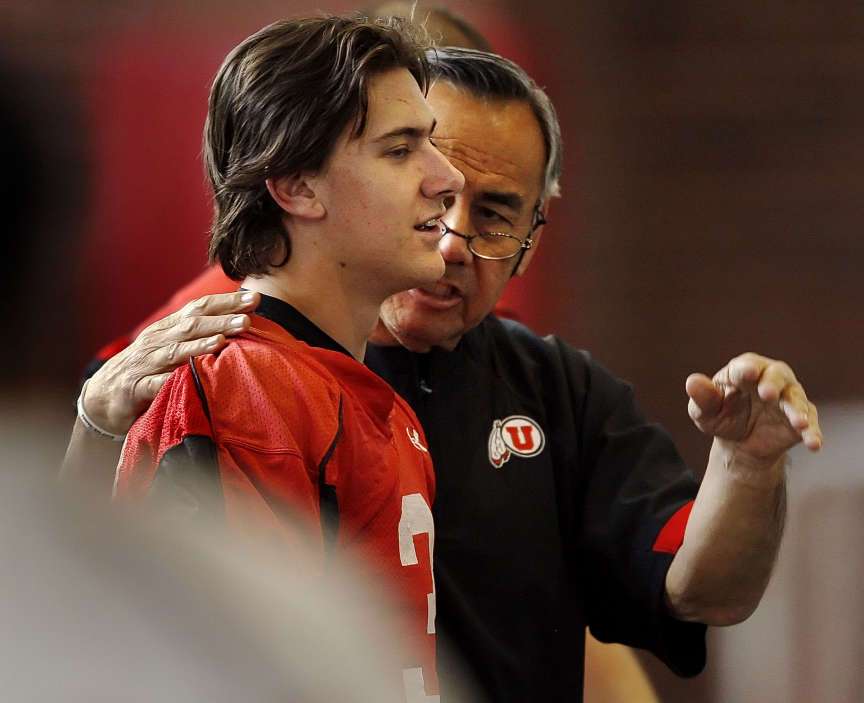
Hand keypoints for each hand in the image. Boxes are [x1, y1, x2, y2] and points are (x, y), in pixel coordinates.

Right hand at [82, 291, 259, 434]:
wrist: (103, 396)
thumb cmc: (148, 369)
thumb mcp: (173, 347)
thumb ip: (199, 335)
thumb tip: (240, 321)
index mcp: (170, 328)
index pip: (201, 309)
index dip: (227, 302)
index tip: (255, 299)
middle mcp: (158, 340)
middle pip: (192, 325)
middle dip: (221, 320)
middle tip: (247, 318)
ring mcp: (146, 363)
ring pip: (175, 350)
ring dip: (200, 345)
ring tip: (223, 341)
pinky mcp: (136, 388)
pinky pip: (154, 383)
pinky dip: (170, 378)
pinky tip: (186, 375)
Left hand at [686, 353, 822, 467]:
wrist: (739, 443)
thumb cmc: (721, 416)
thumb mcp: (705, 411)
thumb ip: (702, 397)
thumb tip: (692, 382)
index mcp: (743, 371)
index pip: (746, 366)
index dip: (746, 369)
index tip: (746, 373)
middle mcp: (770, 379)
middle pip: (777, 374)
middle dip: (773, 383)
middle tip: (767, 394)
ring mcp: (788, 398)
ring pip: (796, 399)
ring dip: (797, 410)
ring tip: (798, 422)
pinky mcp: (800, 419)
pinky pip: (809, 424)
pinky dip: (812, 432)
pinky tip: (813, 443)